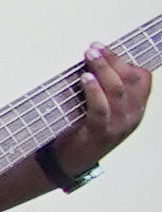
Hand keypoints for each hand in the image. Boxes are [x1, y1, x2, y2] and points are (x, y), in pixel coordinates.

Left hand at [54, 41, 149, 175]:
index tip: (106, 48)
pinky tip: (85, 78)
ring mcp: (118, 126)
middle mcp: (132, 116)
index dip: (125, 61)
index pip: (142, 79)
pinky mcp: (100, 133)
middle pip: (131, 81)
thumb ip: (103, 90)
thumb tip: (92, 60)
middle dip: (114, 60)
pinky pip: (101, 108)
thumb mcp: (102, 109)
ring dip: (103, 69)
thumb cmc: (83, 131)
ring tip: (90, 56)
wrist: (69, 163)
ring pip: (118, 91)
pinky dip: (94, 91)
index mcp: (135, 109)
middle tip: (95, 48)